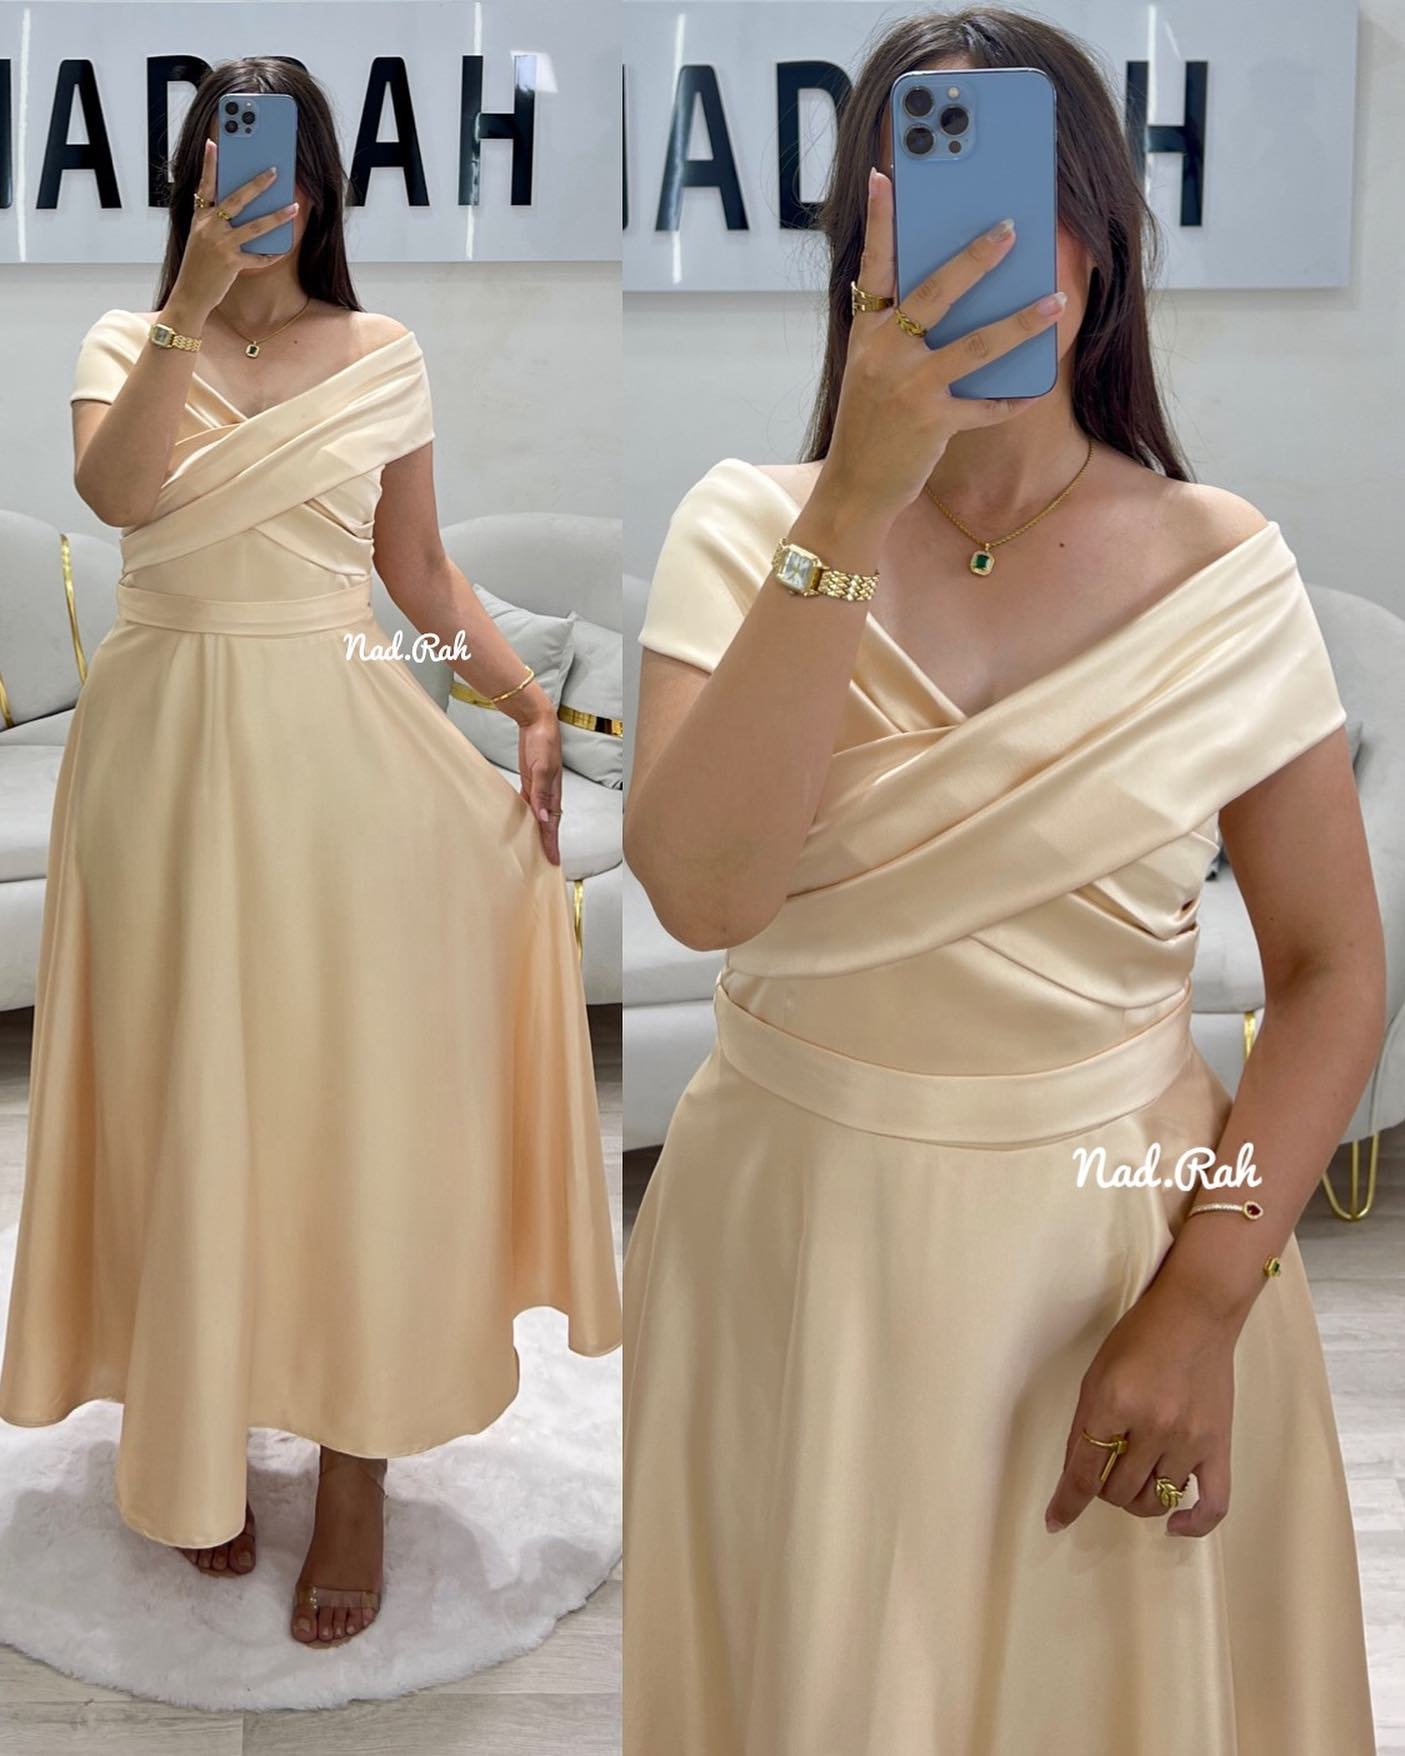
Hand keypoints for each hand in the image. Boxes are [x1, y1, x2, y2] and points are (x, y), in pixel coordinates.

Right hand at [167, 139, 298, 323]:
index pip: (205, 185)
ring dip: (277, 216)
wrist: (190, 292)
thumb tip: (241, 209)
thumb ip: (216, 220)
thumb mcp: (201, 237)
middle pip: (236, 199)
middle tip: (273, 171)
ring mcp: (221, 244)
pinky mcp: (231, 262)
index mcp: (200, 217)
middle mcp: (210, 227)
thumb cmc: (199, 264)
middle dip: (257, 184)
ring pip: (254, 226)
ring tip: (293, 207)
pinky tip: (282, 249)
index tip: (213, 144)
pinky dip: (271, 254)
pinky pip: (258, 256)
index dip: (209, 164)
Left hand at [518, 712, 563, 864]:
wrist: (537, 722)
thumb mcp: (542, 767)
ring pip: (539, 817)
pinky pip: (529, 805)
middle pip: (549, 824)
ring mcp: (539, 788)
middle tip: (547, 862)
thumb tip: (544, 817)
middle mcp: (548, 794)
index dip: (553, 843)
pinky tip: (523, 823)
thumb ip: (542, 793)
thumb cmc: (543, 742)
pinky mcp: (530, 782)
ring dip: (538, 832)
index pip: (553, 824)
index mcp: (554, 793)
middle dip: (548, 843)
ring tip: (535, 849)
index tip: (554, 860)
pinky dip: (527, 816)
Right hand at [813, 167, 1065, 533]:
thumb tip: (955, 292)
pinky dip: (1011, 400)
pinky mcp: (931, 424)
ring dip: (1022, 322)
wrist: (855, 488)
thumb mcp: (872, 369)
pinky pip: (984, 406)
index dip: (881, 222)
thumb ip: (898, 329)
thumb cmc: (871, 423)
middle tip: (1012, 227)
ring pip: (975, 346)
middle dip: (976, 259)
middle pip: (935, 294)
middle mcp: (884, 354)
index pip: (874, 266)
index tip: (887, 176)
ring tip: (1056, 300)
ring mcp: (908, 389)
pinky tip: (1034, 389)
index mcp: (867, 333)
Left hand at [1043, 1280, 1235, 1538]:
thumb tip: (1076, 1475)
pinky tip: (1174, 1525)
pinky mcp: (1218, 1446)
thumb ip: (1085, 1424)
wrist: (1196, 1313)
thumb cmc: (1139, 1337)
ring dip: (1135, 1500)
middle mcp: (1153, 1427)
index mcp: (1114, 1404)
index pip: (1083, 1472)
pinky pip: (1213, 1504)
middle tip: (1104, 1470)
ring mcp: (1189, 1440)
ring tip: (1131, 1480)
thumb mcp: (1096, 1374)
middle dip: (1102, 1489)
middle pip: (1118, 1491)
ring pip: (1155, 1501)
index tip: (1055, 1520)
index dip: (1066, 1502)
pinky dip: (1193, 1525)